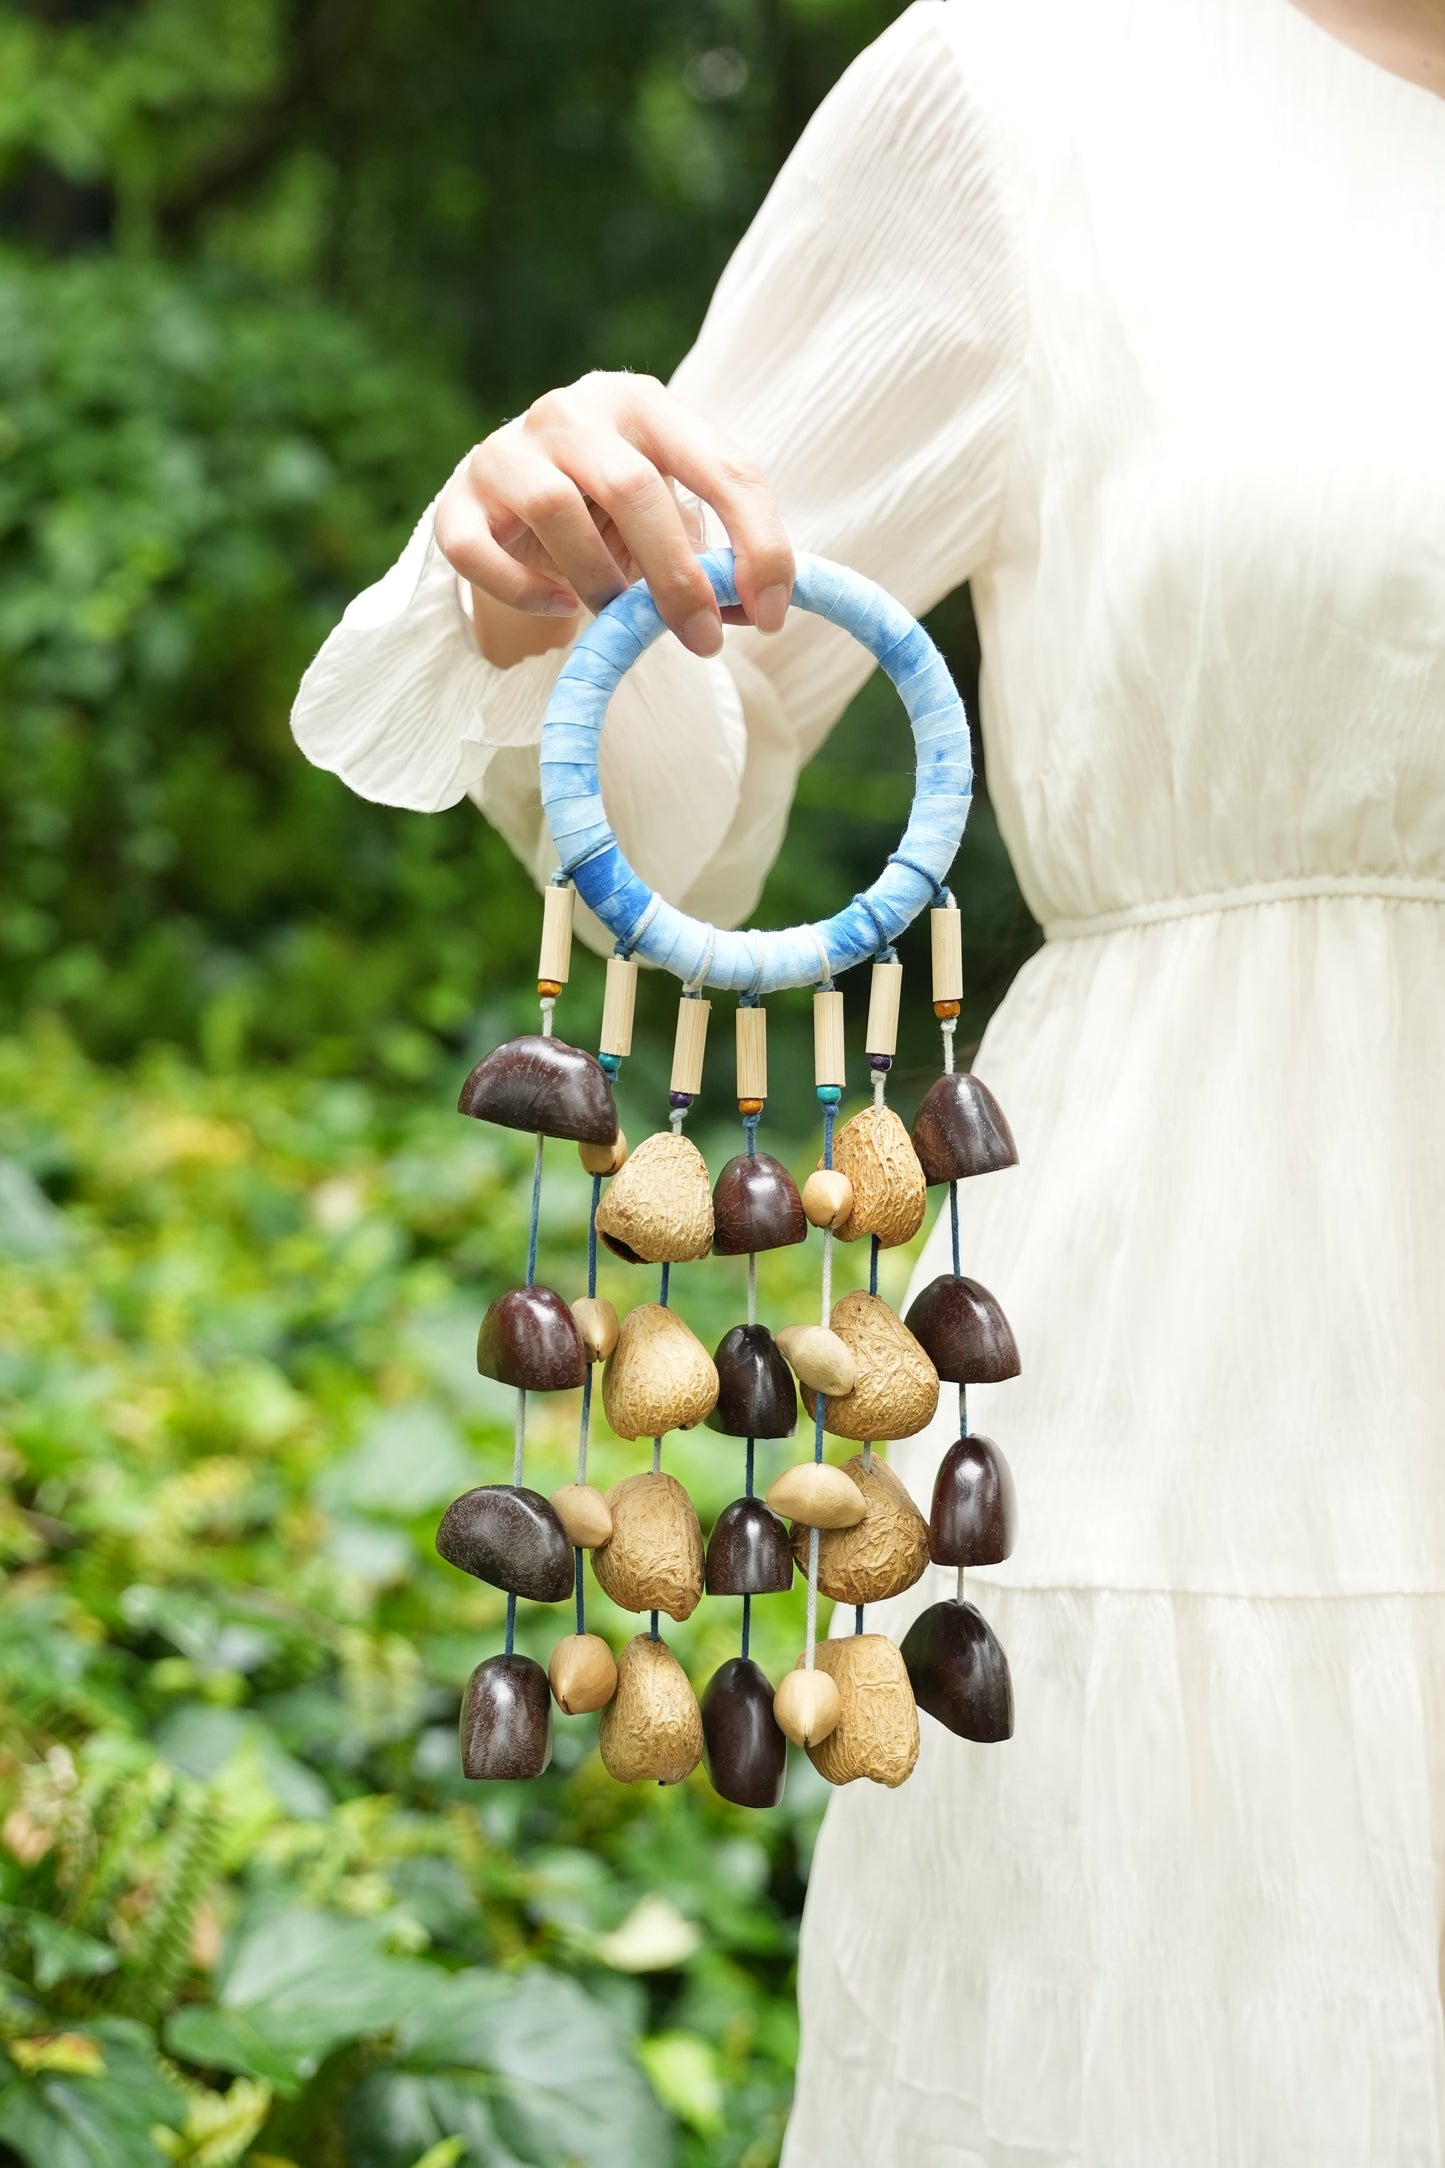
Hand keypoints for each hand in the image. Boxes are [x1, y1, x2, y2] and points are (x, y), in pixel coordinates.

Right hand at [434, 371, 793, 666]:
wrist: (515, 497)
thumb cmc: (610, 510)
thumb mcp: (669, 513)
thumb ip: (711, 554)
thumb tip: (755, 611)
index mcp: (644, 403)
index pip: (722, 465)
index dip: (758, 543)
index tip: (771, 613)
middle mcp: (572, 411)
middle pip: (635, 488)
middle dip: (678, 577)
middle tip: (702, 640)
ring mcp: (507, 449)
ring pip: (555, 512)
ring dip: (598, 580)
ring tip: (614, 614)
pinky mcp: (457, 499)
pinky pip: (479, 550)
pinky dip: (522, 589)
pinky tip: (557, 607)